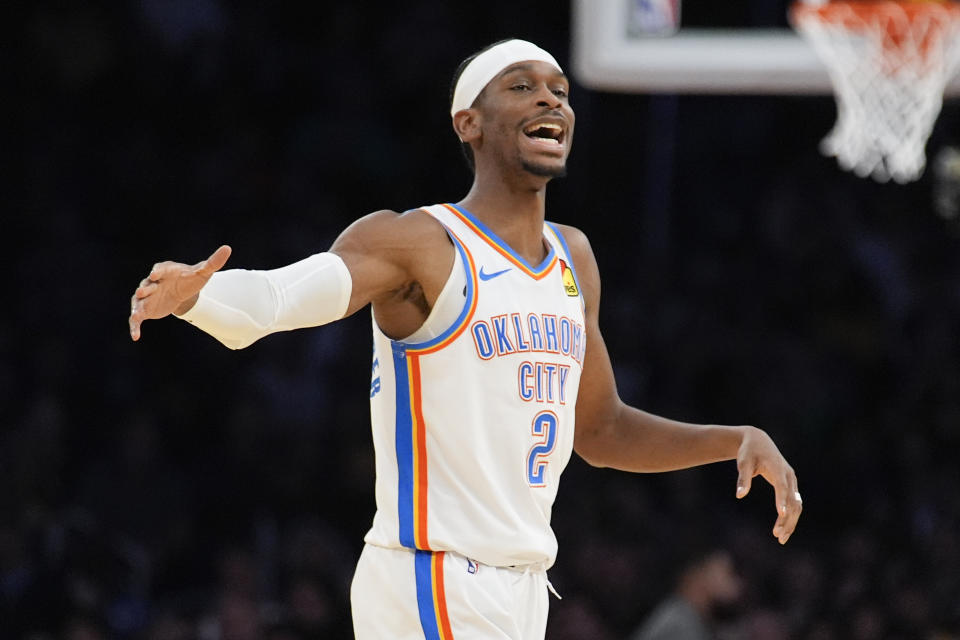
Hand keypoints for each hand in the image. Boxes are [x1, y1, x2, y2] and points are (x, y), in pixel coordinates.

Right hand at [129, 245, 231, 340]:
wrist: (183, 293)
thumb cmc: (190, 279)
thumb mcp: (202, 272)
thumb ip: (213, 262)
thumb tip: (227, 248)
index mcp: (165, 271)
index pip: (159, 269)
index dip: (157, 271)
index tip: (156, 274)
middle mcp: (152, 283)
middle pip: (146, 284)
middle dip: (145, 288)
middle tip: (143, 291)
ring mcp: (147, 296)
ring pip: (138, 301)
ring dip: (137, 307)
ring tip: (137, 314)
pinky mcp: (145, 309)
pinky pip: (136, 318)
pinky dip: (134, 326)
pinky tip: (135, 336)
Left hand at [735, 426, 801, 544]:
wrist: (758, 441)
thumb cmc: (749, 452)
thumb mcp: (743, 463)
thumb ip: (743, 478)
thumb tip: (739, 495)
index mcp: (777, 467)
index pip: (781, 486)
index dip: (782, 499)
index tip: (781, 514)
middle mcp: (788, 475)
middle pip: (792, 500)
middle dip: (787, 518)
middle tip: (777, 535)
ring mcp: (791, 480)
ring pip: (796, 504)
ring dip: (790, 521)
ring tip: (780, 538)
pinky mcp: (790, 485)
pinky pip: (794, 503)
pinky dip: (791, 516)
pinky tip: (783, 529)